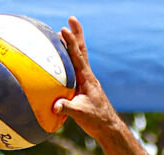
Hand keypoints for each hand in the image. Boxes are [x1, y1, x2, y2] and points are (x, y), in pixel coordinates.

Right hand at [56, 17, 122, 140]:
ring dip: (74, 44)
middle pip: (82, 50)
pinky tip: (62, 60)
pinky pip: (75, 69)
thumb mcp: (80, 114)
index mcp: (87, 78)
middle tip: (71, 19)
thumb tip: (55, 106)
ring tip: (65, 32)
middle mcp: (88, 76)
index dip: (71, 42)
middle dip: (77, 34)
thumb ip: (68, 108)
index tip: (64, 29)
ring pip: (80, 57)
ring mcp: (87, 80)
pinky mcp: (84, 87)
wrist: (108, 127)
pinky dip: (70, 59)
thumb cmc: (96, 120)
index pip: (78, 56)